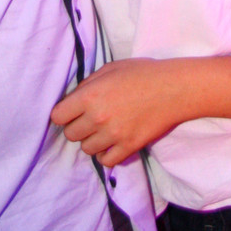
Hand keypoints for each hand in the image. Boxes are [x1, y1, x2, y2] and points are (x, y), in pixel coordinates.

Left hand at [51, 58, 183, 166]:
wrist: (173, 88)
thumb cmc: (141, 73)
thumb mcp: (109, 69)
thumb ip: (87, 85)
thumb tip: (73, 100)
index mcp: (89, 96)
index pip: (57, 116)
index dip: (62, 114)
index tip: (71, 112)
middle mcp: (98, 117)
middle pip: (70, 135)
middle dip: (76, 127)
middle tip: (88, 120)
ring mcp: (113, 134)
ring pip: (86, 149)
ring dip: (91, 140)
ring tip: (102, 131)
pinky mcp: (129, 147)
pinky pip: (106, 161)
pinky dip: (105, 154)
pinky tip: (111, 143)